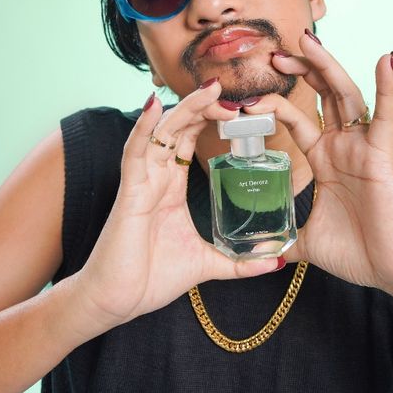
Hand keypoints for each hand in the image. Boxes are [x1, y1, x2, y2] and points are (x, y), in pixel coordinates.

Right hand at [70, 80, 278, 332]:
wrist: (119, 302)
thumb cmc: (151, 277)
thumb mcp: (206, 263)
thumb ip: (238, 261)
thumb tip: (273, 265)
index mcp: (171, 186)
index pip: (190, 139)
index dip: (210, 119)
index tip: (238, 109)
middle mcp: (156, 177)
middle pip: (179, 127)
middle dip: (203, 106)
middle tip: (229, 93)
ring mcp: (142, 181)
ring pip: (161, 132)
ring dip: (184, 109)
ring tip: (208, 90)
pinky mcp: (129, 193)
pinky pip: (135, 153)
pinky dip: (142, 128)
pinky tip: (153, 106)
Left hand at [243, 32, 392, 298]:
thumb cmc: (360, 253)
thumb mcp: (310, 242)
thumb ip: (287, 239)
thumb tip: (263, 252)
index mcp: (325, 159)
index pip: (298, 118)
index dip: (276, 104)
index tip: (249, 97)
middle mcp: (343, 146)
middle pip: (321, 95)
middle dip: (299, 71)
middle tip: (275, 54)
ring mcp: (363, 147)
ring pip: (345, 95)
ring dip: (327, 67)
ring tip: (307, 42)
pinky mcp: (382, 155)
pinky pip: (385, 116)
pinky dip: (387, 87)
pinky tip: (385, 60)